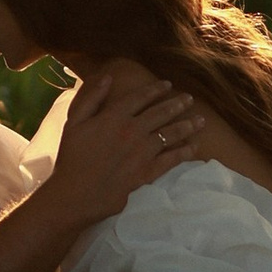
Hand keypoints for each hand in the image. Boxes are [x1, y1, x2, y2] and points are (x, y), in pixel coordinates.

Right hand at [41, 60, 204, 229]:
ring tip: (200, 120)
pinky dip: (183, 153)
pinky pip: (170, 160)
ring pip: (170, 134)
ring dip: (187, 125)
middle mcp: (133, 130)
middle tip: (190, 99)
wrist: (75, 193)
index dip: (155, 90)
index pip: (140, 98)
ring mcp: (142, 152)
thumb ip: (91, 98)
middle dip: (177, 104)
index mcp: (115, 116)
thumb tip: (107, 77)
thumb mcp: (74, 121)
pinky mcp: (147, 173)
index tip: (167, 85)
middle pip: (160, 113)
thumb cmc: (71, 157)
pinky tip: (193, 148)